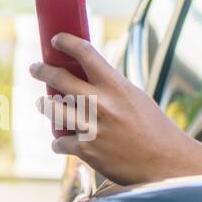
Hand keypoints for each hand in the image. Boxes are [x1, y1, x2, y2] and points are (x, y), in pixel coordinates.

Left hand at [29, 33, 201, 184]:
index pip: (85, 52)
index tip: (57, 39)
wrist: (165, 163)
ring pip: (51, 109)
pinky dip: (60, 142)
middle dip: (42, 70)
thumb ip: (111, 87)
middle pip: (58, 77)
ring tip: (44, 104)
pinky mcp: (86, 151)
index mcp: (116, 86)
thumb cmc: (153, 128)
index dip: (66, 41)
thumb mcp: (135, 98)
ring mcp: (91, 127)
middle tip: (36, 67)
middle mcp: (101, 103)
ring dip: (45, 105)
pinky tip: (62, 142)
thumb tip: (87, 76)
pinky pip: (59, 142)